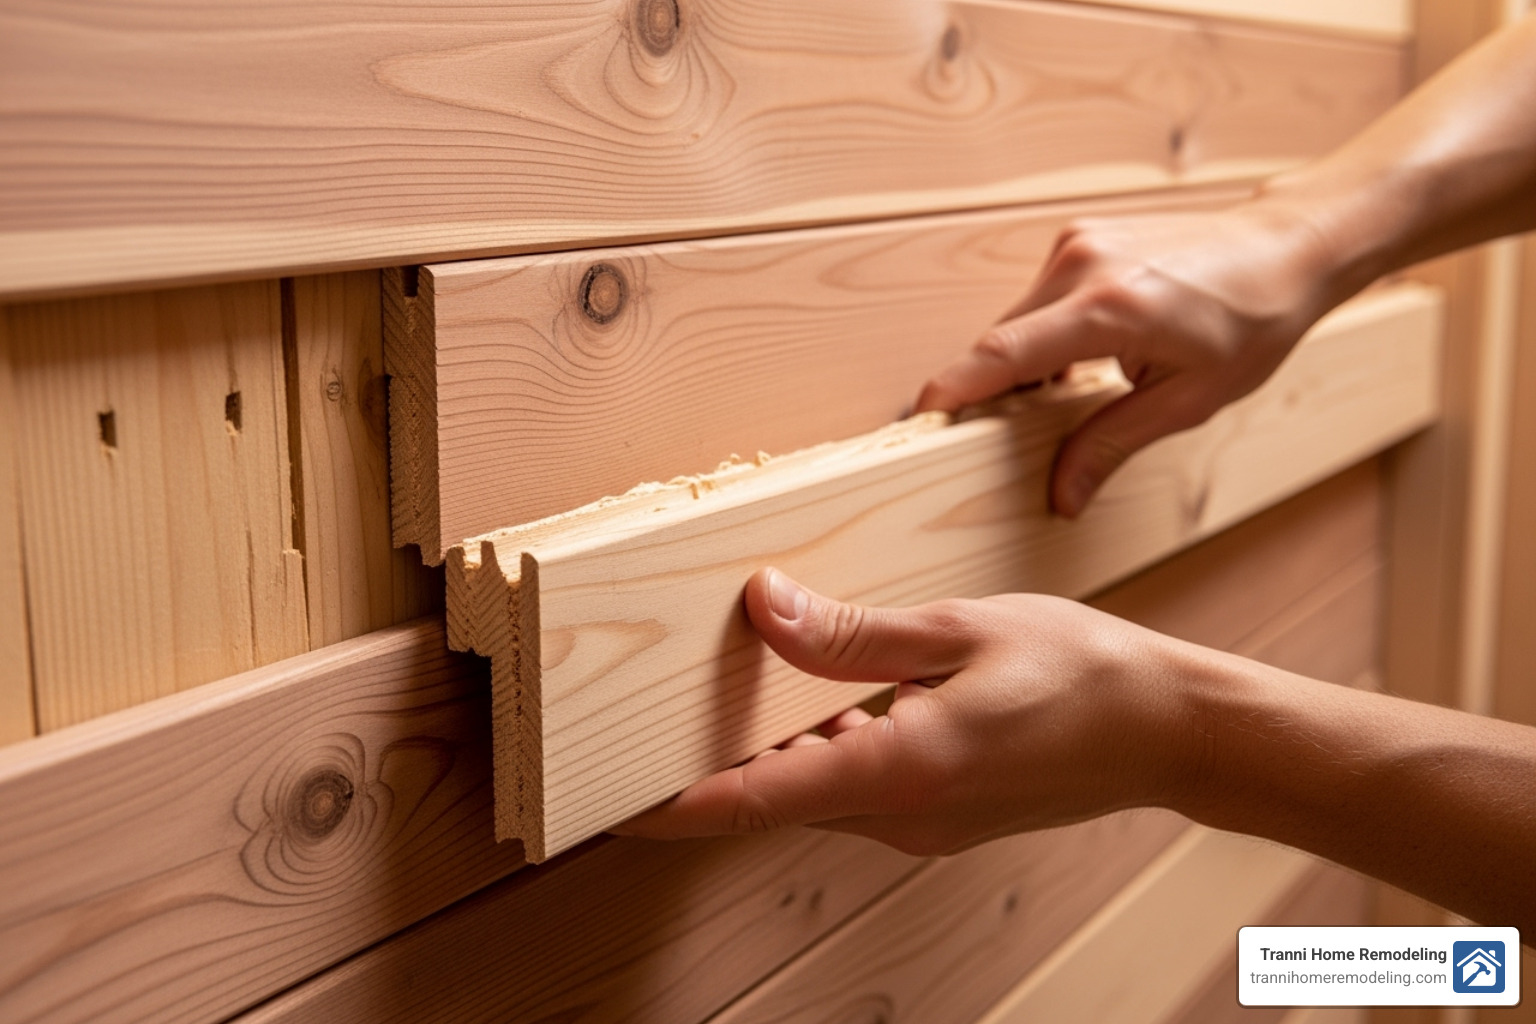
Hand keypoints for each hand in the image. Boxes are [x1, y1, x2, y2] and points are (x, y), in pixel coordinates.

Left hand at [614, 568, 1195, 855]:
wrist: (1169, 731)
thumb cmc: (1084, 674)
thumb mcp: (962, 629)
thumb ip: (855, 632)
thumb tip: (764, 607)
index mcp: (900, 771)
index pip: (752, 802)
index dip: (669, 807)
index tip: (606, 801)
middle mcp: (900, 814)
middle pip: (769, 797)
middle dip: (704, 764)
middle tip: (643, 709)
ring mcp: (919, 822)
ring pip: (809, 790)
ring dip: (762, 750)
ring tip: (720, 686)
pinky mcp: (935, 811)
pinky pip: (850, 785)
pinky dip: (815, 748)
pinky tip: (816, 693)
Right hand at [916, 204, 1333, 516]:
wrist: (1287, 245)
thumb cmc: (1252, 321)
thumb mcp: (1188, 401)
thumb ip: (1111, 444)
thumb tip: (1061, 498)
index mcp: (1111, 308)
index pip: (1003, 354)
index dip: (953, 391)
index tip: (919, 420)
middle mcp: (1083, 264)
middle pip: (1001, 343)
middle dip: (990, 393)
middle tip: (991, 440)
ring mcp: (1079, 242)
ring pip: (1016, 320)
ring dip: (1021, 364)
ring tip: (1054, 399)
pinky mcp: (1081, 236)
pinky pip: (1037, 299)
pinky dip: (1042, 335)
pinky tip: (1076, 360)